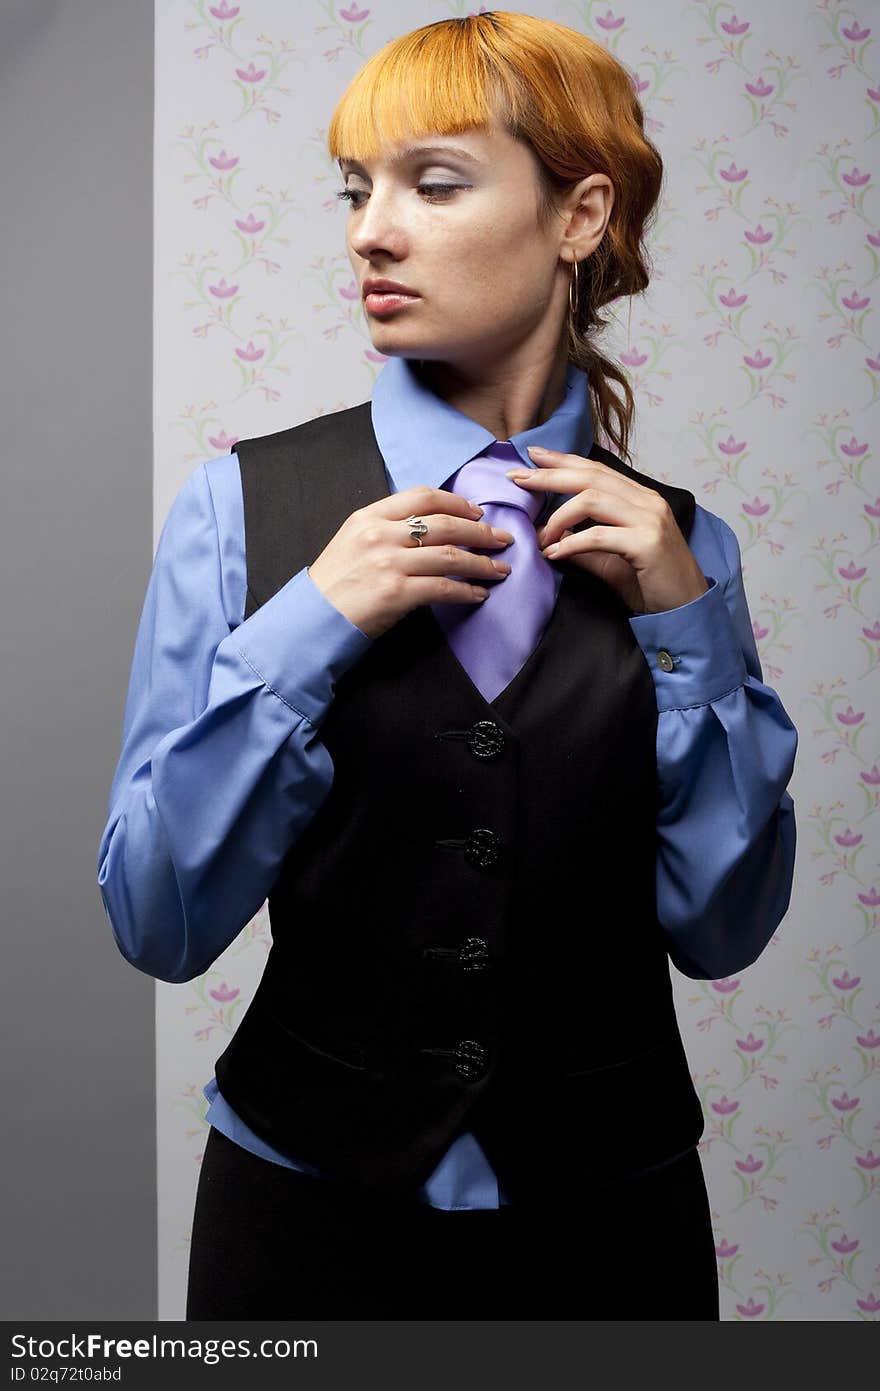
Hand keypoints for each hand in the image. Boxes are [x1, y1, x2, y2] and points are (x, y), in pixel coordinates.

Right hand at [307, 485, 514, 639]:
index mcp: (370, 516)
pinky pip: (444, 588)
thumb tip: (430, 527)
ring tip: (500, 569)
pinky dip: (467, 591)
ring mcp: (389, 563)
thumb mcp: (352, 540)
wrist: (312, 619)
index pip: (423, 496)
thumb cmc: (334, 584)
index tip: (477, 512)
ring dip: (482, 563)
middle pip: (445, 524)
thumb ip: (386, 528)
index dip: (457, 502)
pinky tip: (478, 594)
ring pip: (450, 555)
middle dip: (481, 532)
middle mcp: (381, 534)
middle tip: (502, 540)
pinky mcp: (397, 593)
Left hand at [506, 446, 709, 616]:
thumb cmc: (653, 586)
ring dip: (558, 517)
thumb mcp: (611, 562)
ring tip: (540, 537)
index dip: (563, 461)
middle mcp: (647, 502)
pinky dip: (571, 543)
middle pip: (591, 477)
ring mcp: (650, 520)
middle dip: (550, 475)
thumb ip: (584, 546)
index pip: (597, 470)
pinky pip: (598, 536)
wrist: (688, 611)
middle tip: (518, 477)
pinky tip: (555, 554)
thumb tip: (550, 539)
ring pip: (592, 499)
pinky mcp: (647, 544)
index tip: (533, 456)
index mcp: (641, 499)